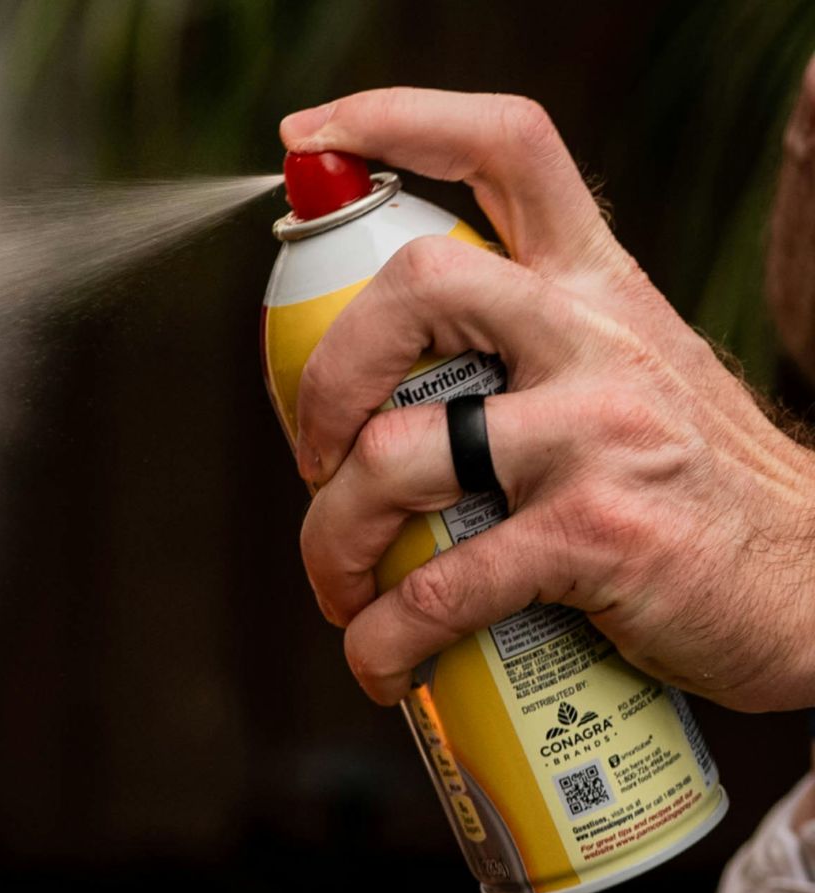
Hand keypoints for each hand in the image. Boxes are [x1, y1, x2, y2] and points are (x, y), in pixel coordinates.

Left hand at [282, 88, 814, 710]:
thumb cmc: (692, 490)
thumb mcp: (628, 378)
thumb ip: (528, 353)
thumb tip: (371, 381)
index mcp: (599, 286)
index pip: (508, 149)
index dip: (396, 122)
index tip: (311, 136)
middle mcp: (599, 337)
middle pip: (418, 284)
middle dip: (323, 372)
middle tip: (308, 453)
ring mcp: (601, 432)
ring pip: (397, 453)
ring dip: (330, 536)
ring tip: (338, 586)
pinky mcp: (599, 534)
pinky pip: (444, 584)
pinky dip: (383, 634)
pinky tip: (380, 662)